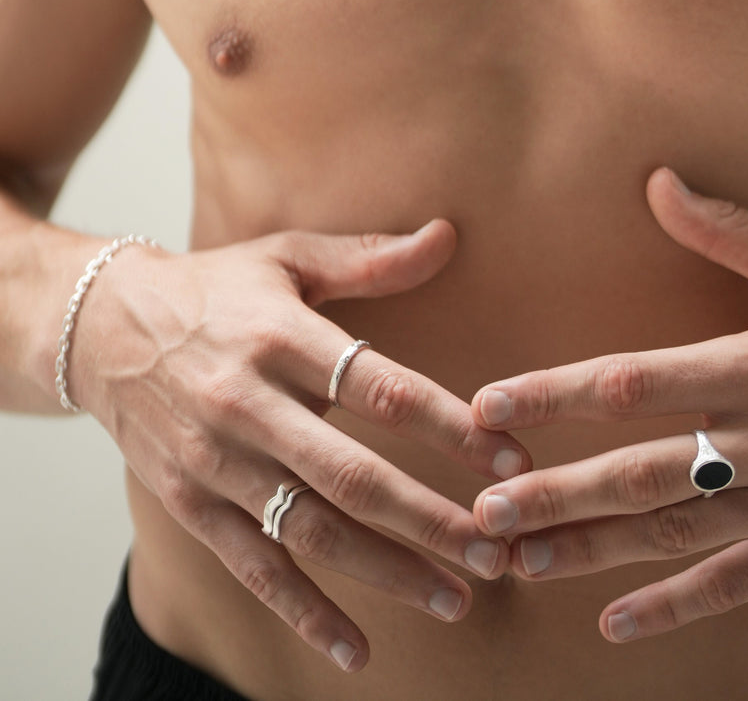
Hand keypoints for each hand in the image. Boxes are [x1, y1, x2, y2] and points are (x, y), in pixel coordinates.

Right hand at [72, 220, 529, 671]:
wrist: (99, 328)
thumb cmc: (214, 289)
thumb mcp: (288, 258)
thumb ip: (369, 257)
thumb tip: (448, 235)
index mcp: (282, 338)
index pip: (382, 389)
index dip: (451, 427)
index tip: (511, 458)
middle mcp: (247, 404)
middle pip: (353, 474)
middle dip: (433, 518)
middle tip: (500, 547)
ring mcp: (214, 462)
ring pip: (310, 530)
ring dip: (387, 570)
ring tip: (457, 595)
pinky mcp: (189, 504)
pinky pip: (251, 568)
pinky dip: (304, 613)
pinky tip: (356, 649)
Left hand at [470, 169, 747, 643]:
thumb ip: (726, 227)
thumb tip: (656, 181)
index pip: (635, 381)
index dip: (556, 393)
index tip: (490, 405)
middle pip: (643, 473)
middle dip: (557, 493)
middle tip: (483, 509)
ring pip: (679, 533)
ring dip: (595, 549)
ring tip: (521, 560)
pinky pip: (740, 583)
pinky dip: (676, 605)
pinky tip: (616, 622)